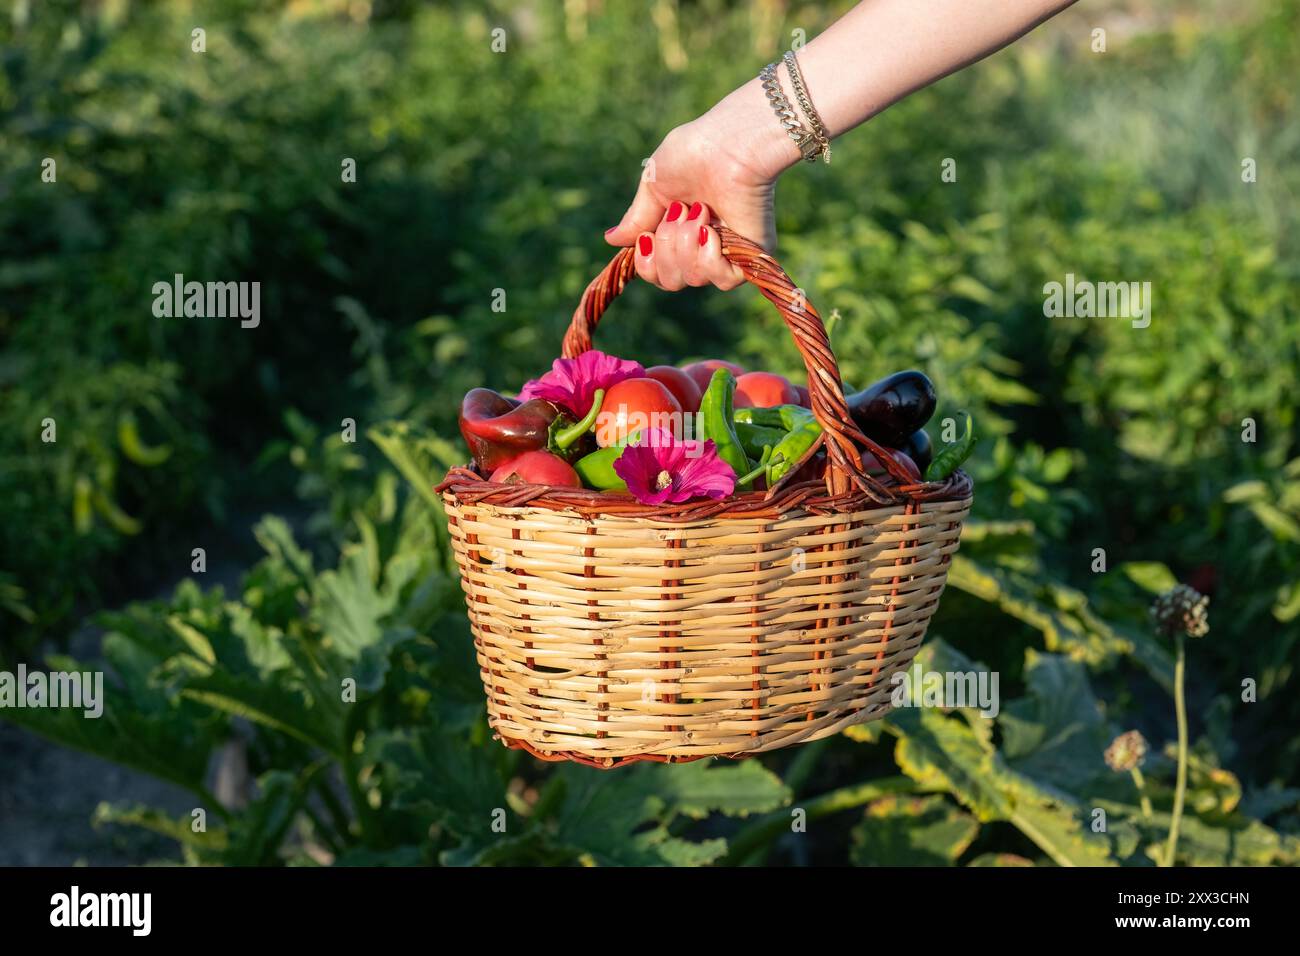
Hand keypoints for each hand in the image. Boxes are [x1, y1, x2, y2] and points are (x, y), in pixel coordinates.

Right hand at [604, 98, 794, 290]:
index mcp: (678, 232)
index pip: (656, 272)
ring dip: (686, 244)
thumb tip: (612, 240)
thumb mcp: (653, 186)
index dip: (646, 263)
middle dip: (666, 246)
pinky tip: (711, 230)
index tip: (647, 237)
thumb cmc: (693, 154)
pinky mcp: (750, 257)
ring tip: (700, 211)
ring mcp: (726, 253)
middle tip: (681, 210)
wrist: (726, 145)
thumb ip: (637, 218)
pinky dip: (708, 256)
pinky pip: (722, 281)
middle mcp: (701, 247)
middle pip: (670, 280)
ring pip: (692, 279)